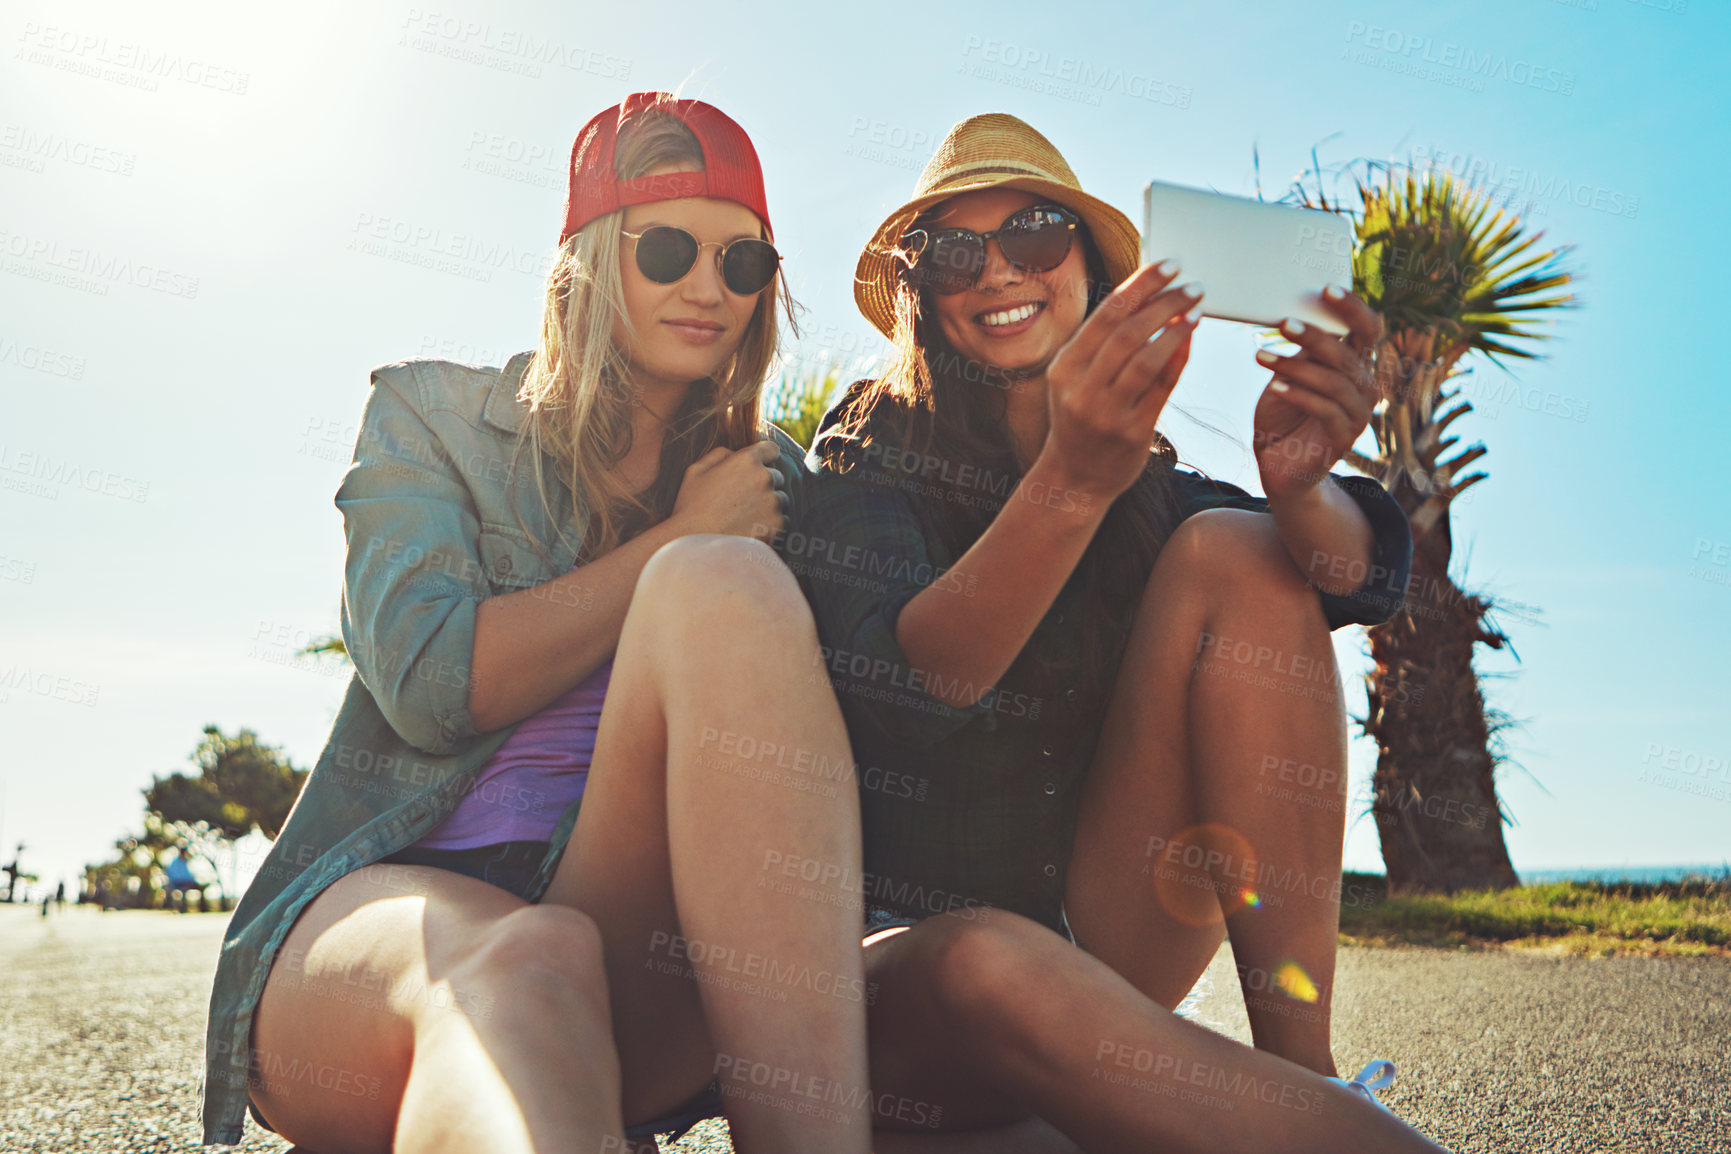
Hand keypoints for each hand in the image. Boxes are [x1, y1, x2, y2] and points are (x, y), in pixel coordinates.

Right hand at [668, 439, 786, 541]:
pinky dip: (771, 524)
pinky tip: (751, 530)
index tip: (758, 469)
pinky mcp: (777, 525)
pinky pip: (783, 520)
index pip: (771, 449)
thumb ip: (719, 455)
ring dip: (769, 505)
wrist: (695, 546)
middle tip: (743, 500)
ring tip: (745, 517)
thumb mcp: (696, 472)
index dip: (765, 458)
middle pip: (776, 476)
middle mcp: (764, 478)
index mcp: (746, 461)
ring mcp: (773, 502)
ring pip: (781, 499)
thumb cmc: (690, 508)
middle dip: (764, 484)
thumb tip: (734, 453)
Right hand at [1037, 260, 1200, 501]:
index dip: (1140, 285)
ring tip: (1196, 308)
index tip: (1168, 265)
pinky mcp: (1131, 432)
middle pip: (1127, 332)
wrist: (1074, 478)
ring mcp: (1105, 412)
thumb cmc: (1082, 418)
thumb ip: (1105, 344)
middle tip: (1192, 285)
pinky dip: (1178, 359)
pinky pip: (1160, 388)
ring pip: (1145, 359)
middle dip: (1163, 302)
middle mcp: (1080, 388)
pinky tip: (1191, 340)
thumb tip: (1148, 295)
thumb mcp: (1077, 379)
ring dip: (1175, 328)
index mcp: (1064, 367)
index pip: (1106, 315)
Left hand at [1251, 286, 1383, 501]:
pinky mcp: (1344, 438)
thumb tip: (1291, 311)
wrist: (1278, 464)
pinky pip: (1325, 410)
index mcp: (1355, 364)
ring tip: (1261, 357)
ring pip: (1334, 382)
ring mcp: (1358, 414)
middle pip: (1346, 354)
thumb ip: (1300, 350)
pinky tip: (1274, 386)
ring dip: (1296, 367)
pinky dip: (1298, 395)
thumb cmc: (1282, 413)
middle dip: (1314, 336)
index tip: (1327, 289)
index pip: (1367, 328)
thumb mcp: (1288, 374)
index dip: (1352, 308)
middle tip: (1282, 323)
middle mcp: (1365, 386)